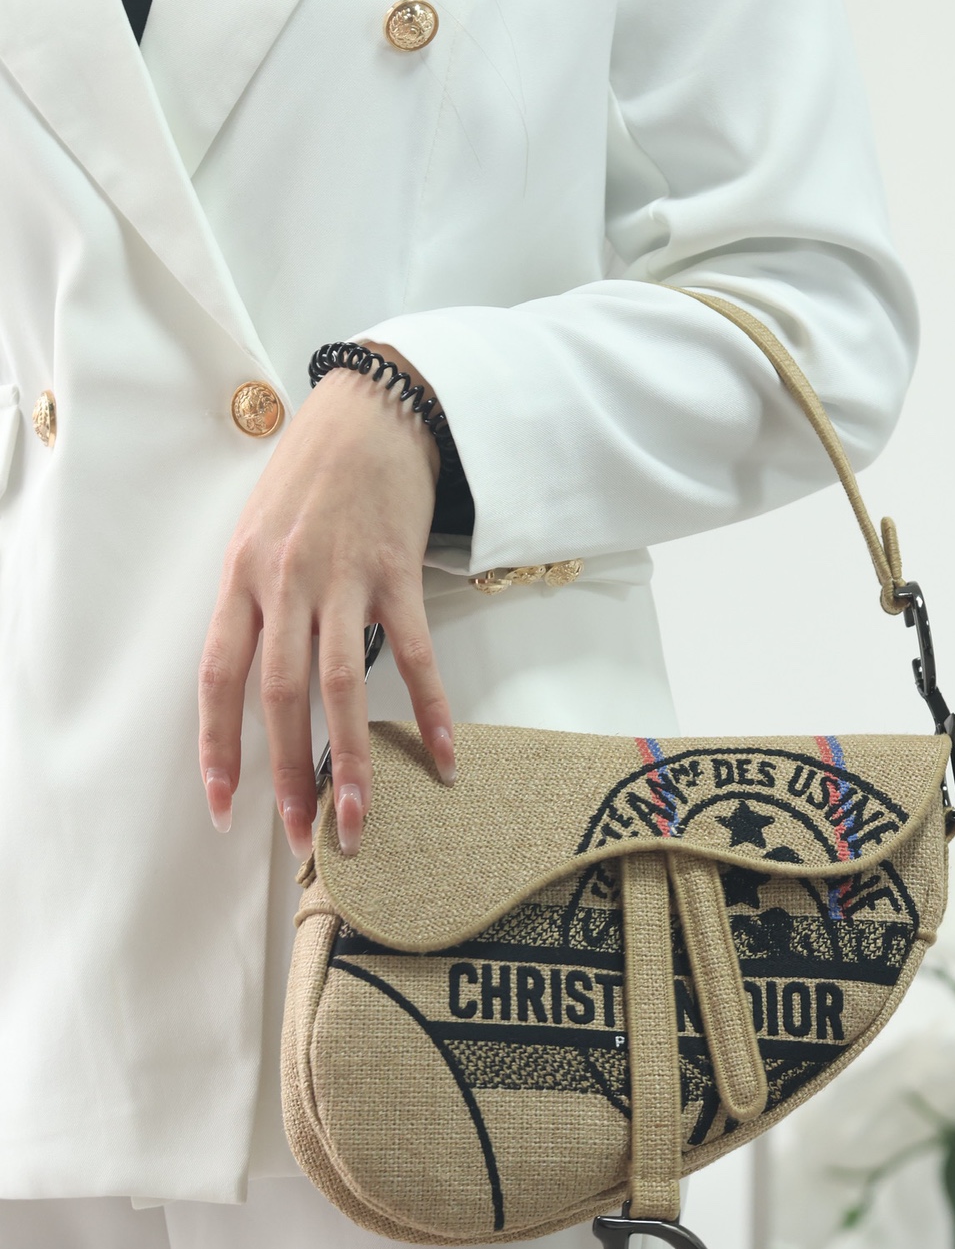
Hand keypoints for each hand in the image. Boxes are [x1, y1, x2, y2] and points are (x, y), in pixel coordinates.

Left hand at [199, 350, 454, 859]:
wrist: (369, 410)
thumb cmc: (309, 476)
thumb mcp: (258, 534)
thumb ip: (255, 605)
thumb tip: (257, 688)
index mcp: (241, 576)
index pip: (219, 677)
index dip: (219, 748)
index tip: (225, 808)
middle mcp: (284, 580)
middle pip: (280, 693)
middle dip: (290, 773)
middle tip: (304, 838)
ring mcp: (343, 575)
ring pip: (342, 683)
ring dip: (352, 758)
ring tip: (360, 818)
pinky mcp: (397, 569)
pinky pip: (414, 650)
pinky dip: (428, 706)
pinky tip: (441, 754)